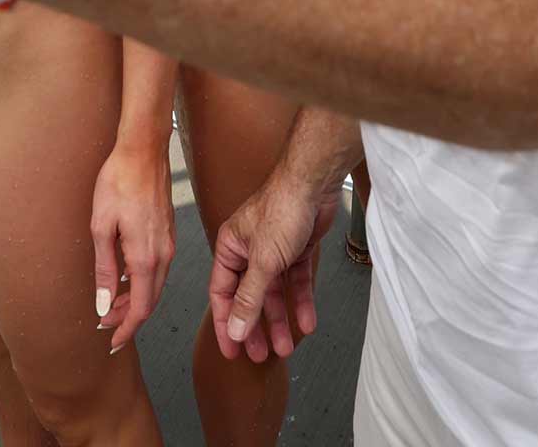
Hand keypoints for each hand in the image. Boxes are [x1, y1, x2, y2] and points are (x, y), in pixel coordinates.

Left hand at [90, 141, 175, 353]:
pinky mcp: (168, 232)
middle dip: (129, 317)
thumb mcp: (101, 227)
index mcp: (146, 257)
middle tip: (106, 325)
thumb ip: (105, 269)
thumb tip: (105, 304)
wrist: (143, 150)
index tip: (112, 341)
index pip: (142, 308)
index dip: (127, 329)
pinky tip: (126, 278)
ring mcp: (169, 243)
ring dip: (136, 299)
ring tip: (112, 305)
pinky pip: (158, 268)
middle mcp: (164, 254)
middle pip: (151, 300)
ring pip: (156, 284)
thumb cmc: (118, 182)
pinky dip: (143, 282)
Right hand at [208, 170, 337, 363]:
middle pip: (249, 297)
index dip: (226, 323)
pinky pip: (296, 282)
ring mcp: (273, 250)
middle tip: (259, 355)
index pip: (222, 294)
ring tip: (286, 346)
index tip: (231, 350)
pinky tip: (306, 321)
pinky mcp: (296, 249)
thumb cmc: (282, 207)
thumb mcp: (263, 262)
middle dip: (254, 326)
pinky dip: (301, 302)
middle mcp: (249, 250)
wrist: (315, 183)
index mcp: (230, 248)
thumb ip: (249, 298)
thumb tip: (235, 329)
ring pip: (274, 292)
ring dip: (279, 319)